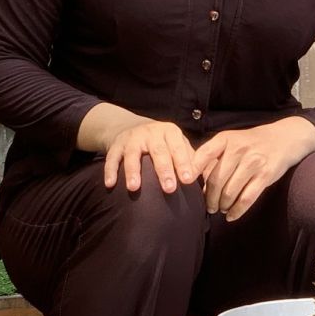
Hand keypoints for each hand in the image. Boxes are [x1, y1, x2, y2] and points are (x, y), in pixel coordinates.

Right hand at [77, 103, 199, 193]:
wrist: (131, 126)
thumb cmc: (162, 142)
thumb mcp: (177, 143)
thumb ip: (190, 158)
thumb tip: (204, 178)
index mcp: (170, 132)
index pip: (178, 148)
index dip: (183, 163)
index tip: (188, 180)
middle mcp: (151, 132)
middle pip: (158, 151)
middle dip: (164, 170)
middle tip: (169, 189)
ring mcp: (132, 138)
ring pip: (132, 154)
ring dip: (133, 171)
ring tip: (134, 188)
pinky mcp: (116, 145)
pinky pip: (111, 158)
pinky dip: (110, 170)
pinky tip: (110, 184)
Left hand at [193, 117, 314, 221]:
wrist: (282, 139)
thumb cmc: (250, 143)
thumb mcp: (231, 141)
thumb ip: (213, 156)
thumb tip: (192, 178)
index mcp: (225, 139)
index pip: (203, 155)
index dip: (192, 171)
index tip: (184, 185)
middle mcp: (238, 149)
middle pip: (216, 180)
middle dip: (209, 198)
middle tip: (208, 207)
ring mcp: (253, 162)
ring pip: (231, 191)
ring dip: (223, 205)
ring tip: (220, 209)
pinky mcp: (266, 175)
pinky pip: (247, 198)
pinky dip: (237, 211)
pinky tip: (231, 215)